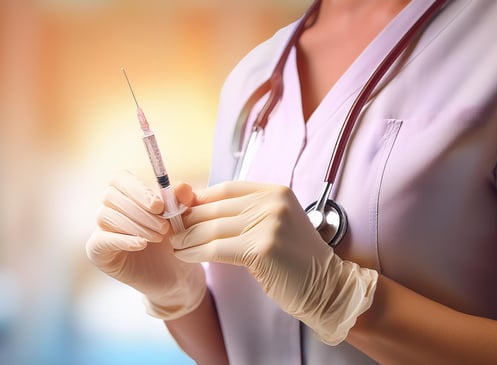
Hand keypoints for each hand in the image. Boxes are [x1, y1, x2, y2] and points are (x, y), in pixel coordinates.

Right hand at [86, 170, 205, 319]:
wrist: (174, 276)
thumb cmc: (175, 241)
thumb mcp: (183, 218)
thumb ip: (183, 200)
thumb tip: (181, 186)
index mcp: (126, 194)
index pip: (119, 179)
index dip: (138, 189)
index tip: (159, 206)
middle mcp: (109, 208)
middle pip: (111, 196)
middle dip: (140, 211)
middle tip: (164, 227)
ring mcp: (101, 229)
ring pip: (106, 216)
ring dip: (136, 226)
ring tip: (159, 237)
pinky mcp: (97, 251)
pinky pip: (102, 239)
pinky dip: (123, 240)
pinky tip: (142, 244)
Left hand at [171, 181, 376, 344]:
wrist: (325, 287)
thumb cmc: (294, 260)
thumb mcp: (272, 225)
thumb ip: (242, 213)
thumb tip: (196, 208)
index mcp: (274, 191)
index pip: (226, 188)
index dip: (199, 199)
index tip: (181, 210)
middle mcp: (272, 202)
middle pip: (215, 207)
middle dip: (188, 220)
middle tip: (171, 231)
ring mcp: (269, 223)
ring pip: (212, 228)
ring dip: (188, 238)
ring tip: (175, 246)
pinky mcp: (262, 247)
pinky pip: (216, 248)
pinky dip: (196, 253)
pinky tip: (186, 256)